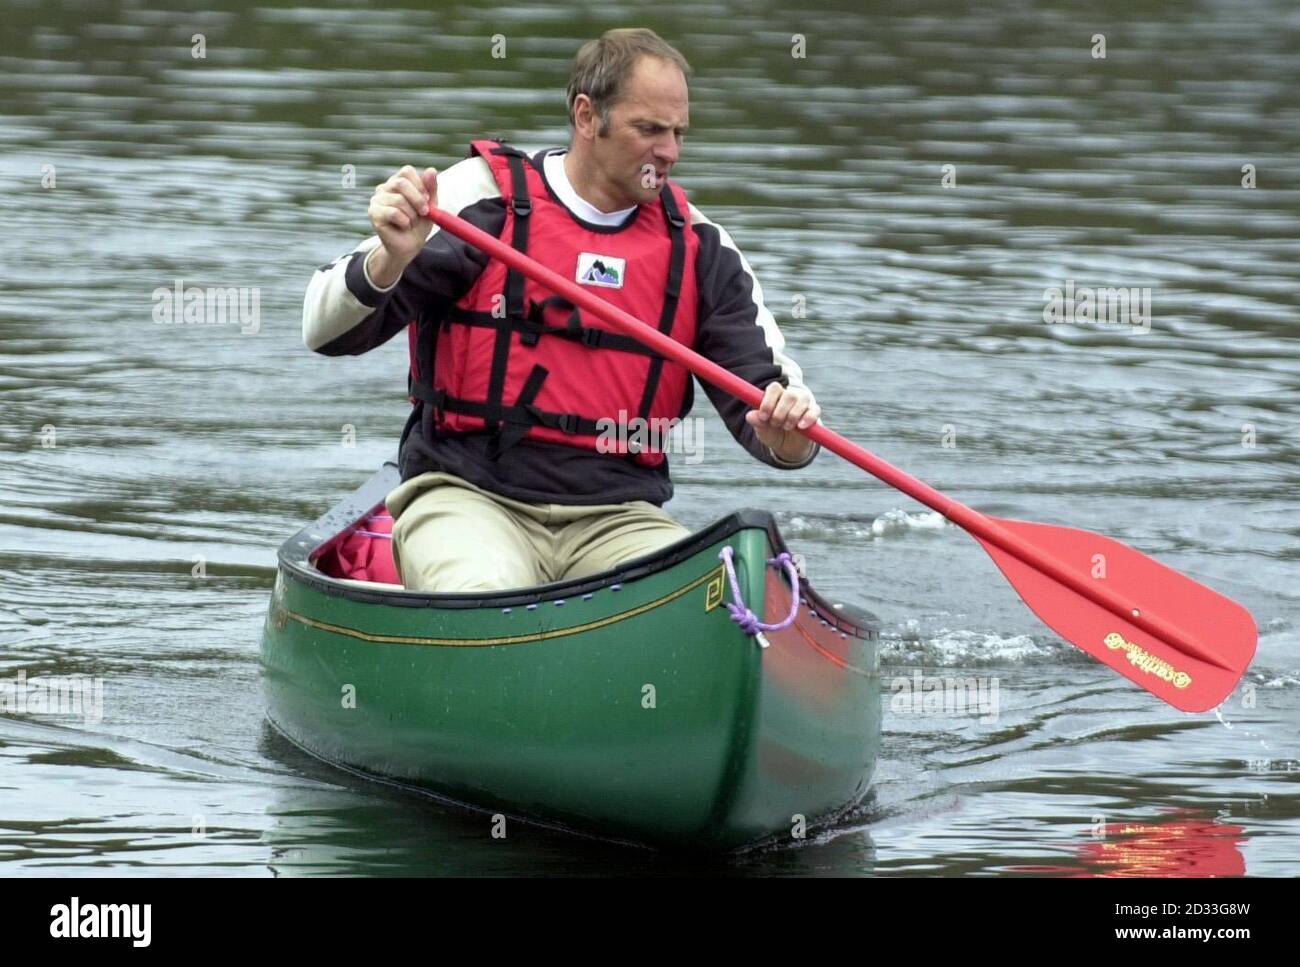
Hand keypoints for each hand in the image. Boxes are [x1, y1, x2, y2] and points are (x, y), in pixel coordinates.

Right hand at [366, 166, 437, 283]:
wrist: (409, 246)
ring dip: (411, 215)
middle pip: (401, 183)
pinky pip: (393, 212)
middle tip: (424, 212)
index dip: (420, 185)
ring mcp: (377, 199)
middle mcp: (385, 188)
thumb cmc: (418, 225)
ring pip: (398, 200)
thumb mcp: (430, 206)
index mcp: (398, 182)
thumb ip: (431, 188)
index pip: (407, 171)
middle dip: (417, 199)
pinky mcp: (373, 213)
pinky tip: (403, 226)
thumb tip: (432, 170)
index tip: (428, 199)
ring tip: (411, 222)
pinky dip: (404, 221)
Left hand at [745, 382, 819, 463]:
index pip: (774, 388)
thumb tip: (750, 416)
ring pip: (802, 399)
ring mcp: (804, 403)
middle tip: (775, 424)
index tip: (763, 417)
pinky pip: (815, 411)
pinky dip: (807, 418)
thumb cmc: (773, 433)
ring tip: (786, 427)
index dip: (768, 401)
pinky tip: (800, 426)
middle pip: (789, 394)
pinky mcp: (814, 413)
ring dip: (792, 415)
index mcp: (776, 395)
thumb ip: (757, 422)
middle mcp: (791, 395)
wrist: (788, 447)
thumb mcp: (763, 430)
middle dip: (780, 412)